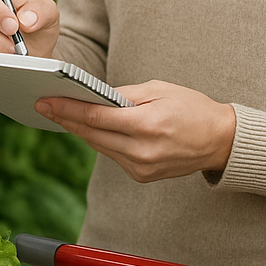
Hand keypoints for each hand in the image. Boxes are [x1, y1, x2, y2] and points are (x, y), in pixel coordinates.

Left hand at [35, 79, 236, 181]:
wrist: (220, 141)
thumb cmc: (192, 108)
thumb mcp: (159, 89)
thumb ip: (124, 94)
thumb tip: (92, 96)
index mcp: (148, 125)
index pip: (96, 117)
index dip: (67, 109)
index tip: (46, 101)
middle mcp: (142, 151)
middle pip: (91, 135)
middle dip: (66, 118)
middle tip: (44, 105)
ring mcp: (141, 168)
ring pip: (99, 146)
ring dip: (80, 130)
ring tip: (60, 113)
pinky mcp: (142, 176)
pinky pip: (112, 155)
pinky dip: (100, 140)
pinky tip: (88, 128)